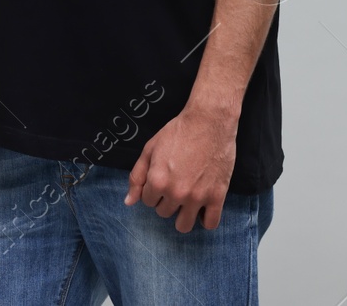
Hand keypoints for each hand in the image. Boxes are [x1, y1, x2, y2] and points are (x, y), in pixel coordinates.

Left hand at [123, 105, 237, 231]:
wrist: (209, 121)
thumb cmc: (178, 132)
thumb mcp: (150, 149)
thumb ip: (136, 176)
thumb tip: (129, 202)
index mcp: (157, 181)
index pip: (147, 201)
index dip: (153, 189)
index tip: (163, 177)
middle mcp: (176, 193)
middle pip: (164, 213)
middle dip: (166, 200)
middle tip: (176, 182)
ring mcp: (197, 197)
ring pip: (183, 225)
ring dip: (182, 215)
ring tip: (187, 200)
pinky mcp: (217, 196)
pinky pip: (210, 224)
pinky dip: (205, 220)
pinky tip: (203, 208)